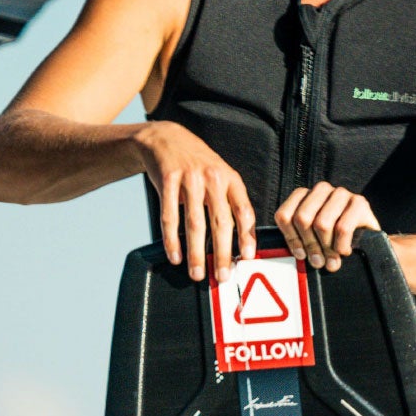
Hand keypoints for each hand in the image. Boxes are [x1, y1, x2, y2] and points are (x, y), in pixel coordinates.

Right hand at [136, 121, 256, 281]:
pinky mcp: (168, 180)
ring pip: (195, 223)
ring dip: (196, 253)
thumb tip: (241, 243)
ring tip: (198, 274)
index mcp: (230, 179)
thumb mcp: (220, 176)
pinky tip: (175, 256)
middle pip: (220, 222)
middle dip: (222, 253)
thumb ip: (229, 203)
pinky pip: (170, 216)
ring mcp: (189, 178)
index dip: (247, 235)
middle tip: (222, 277)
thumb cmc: (198, 166)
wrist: (167, 138)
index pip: (244, 211)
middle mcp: (213, 178)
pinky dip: (172, 239)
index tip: (248, 257)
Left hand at [275, 183, 380, 270]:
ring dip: (326, 247)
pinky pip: (343, 228)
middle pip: (302, 218)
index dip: (291, 238)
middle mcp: (321, 190)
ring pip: (322, 223)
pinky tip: (345, 251)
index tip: (300, 255)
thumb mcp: (314, 239)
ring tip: (331, 260)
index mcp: (304, 196)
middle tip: (318, 261)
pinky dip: (341, 245)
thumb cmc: (336, 239)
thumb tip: (299, 255)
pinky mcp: (359, 201)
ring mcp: (341, 193)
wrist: (370, 238)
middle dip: (310, 244)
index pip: (285, 215)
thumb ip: (302, 243)